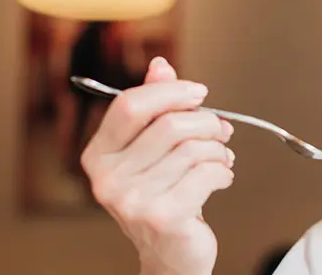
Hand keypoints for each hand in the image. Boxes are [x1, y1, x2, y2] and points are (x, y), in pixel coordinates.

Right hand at [80, 57, 234, 274]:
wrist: (171, 254)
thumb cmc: (164, 196)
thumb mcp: (153, 150)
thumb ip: (154, 107)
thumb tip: (160, 65)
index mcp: (98, 155)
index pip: (131, 105)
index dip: (171, 92)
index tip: (199, 92)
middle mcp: (107, 178)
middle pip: (170, 124)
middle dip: (207, 123)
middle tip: (222, 130)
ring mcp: (132, 200)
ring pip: (194, 149)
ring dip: (218, 150)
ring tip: (220, 159)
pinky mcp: (163, 216)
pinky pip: (207, 173)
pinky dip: (223, 172)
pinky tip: (220, 179)